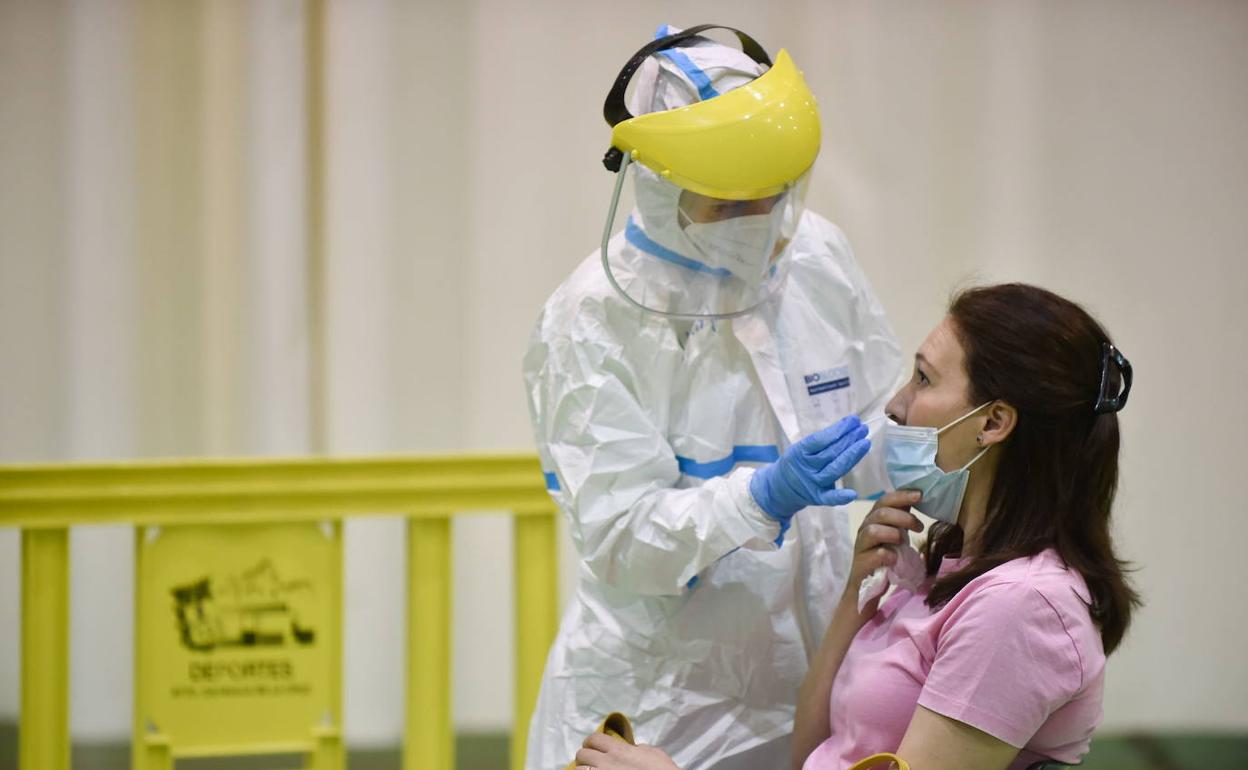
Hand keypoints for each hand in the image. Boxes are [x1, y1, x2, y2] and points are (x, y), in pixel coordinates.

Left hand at [574, 733, 681, 769]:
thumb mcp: (655, 754)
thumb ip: (641, 749)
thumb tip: (635, 748)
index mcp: (619, 750)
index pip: (594, 739)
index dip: (591, 742)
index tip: (594, 747)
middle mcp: (606, 763)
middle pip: (582, 754)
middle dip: (585, 758)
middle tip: (592, 763)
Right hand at [749, 415, 870, 521]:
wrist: (779, 487)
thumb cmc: (797, 463)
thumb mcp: (801, 448)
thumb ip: (821, 442)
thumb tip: (847, 428)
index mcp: (799, 452)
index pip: (821, 440)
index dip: (838, 430)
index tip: (853, 420)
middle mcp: (806, 468)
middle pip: (831, 453)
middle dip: (849, 439)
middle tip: (863, 429)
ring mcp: (812, 484)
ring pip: (835, 470)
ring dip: (852, 456)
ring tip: (865, 442)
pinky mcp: (818, 498)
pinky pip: (829, 498)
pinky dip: (840, 497)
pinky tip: (852, 494)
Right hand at [843, 490, 924, 614]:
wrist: (867, 589)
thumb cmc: (884, 559)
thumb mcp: (896, 535)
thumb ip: (902, 518)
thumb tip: (919, 497)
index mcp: (874, 520)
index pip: (884, 500)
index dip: (901, 495)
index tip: (920, 495)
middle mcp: (865, 530)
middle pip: (880, 513)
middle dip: (902, 516)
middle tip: (919, 527)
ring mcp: (861, 548)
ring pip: (871, 530)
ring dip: (891, 532)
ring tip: (903, 540)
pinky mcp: (861, 566)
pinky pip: (872, 556)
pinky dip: (885, 555)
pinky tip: (894, 559)